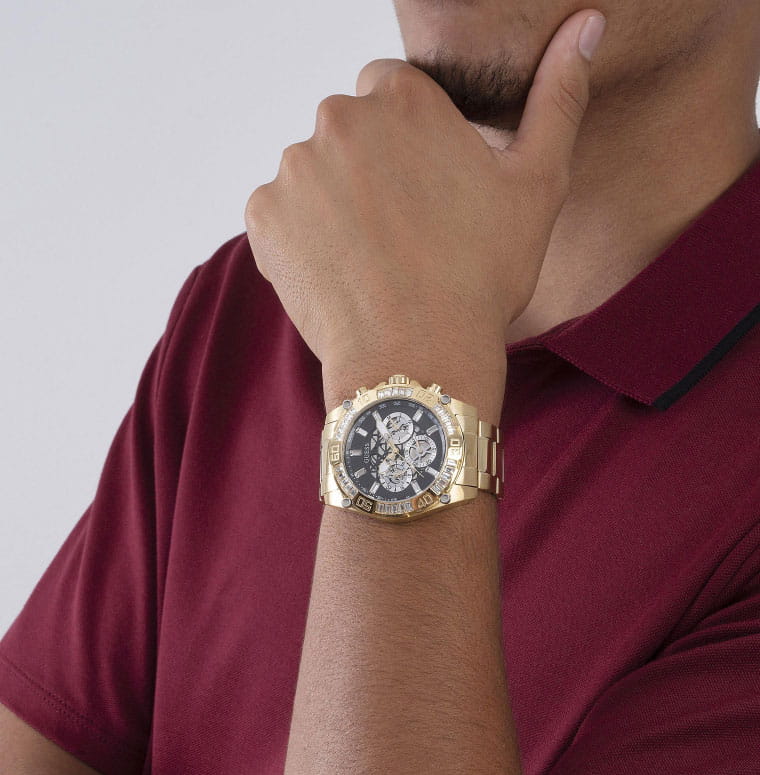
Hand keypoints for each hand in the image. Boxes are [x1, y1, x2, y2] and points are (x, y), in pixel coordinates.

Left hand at [245, 9, 605, 409]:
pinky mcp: (264, 217)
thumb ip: (558, 96)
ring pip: (314, 174)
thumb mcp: (538, 184)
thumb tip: (587, 24)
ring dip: (335, 204)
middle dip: (370, 167)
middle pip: (350, 131)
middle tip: (404, 231)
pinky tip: (341, 273)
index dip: (411, 141)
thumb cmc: (482, 277)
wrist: (419, 358)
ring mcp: (295, 168)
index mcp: (403, 97)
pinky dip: (302, 239)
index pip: (392, 91)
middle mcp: (339, 118)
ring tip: (373, 258)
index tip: (427, 190)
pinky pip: (282, 215)